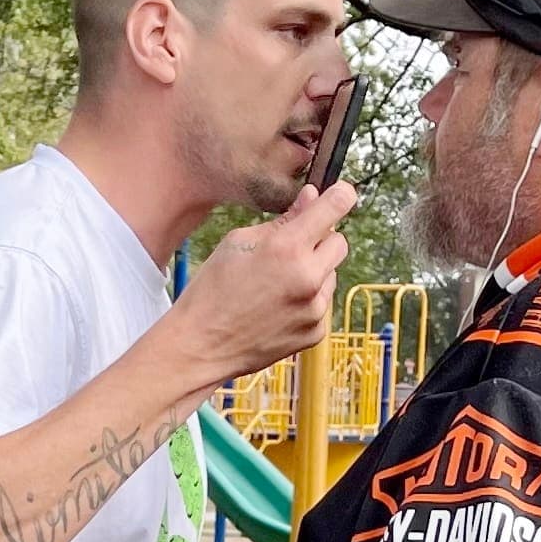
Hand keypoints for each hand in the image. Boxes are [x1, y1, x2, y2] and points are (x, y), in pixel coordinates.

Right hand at [169, 183, 358, 385]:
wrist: (200, 346)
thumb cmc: (212, 291)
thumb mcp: (238, 243)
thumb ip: (282, 220)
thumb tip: (311, 198)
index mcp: (287, 248)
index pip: (337, 206)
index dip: (340, 195)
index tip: (339, 195)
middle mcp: (308, 277)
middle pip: (339, 242)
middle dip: (320, 240)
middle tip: (289, 250)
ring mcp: (315, 308)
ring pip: (331, 274)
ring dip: (313, 272)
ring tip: (275, 286)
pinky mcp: (316, 331)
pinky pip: (322, 303)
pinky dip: (306, 301)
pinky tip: (277, 308)